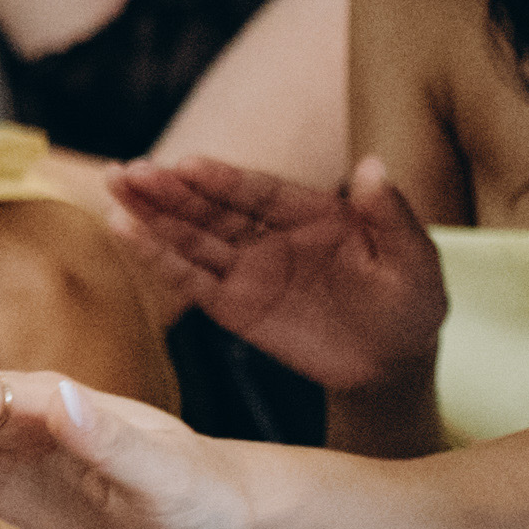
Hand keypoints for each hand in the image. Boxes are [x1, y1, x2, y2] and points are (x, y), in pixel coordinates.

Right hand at [109, 154, 446, 397]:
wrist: (393, 365)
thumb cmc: (410, 306)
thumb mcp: (414, 261)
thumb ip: (390, 215)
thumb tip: (374, 163)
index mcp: (313, 213)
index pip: (258, 191)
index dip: (221, 179)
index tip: (186, 165)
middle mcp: (271, 235)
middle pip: (212, 208)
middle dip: (170, 190)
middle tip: (128, 173)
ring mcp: (248, 270)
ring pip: (191, 238)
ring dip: (152, 216)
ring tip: (114, 193)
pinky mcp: (232, 306)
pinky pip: (190, 281)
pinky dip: (157, 259)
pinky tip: (125, 235)